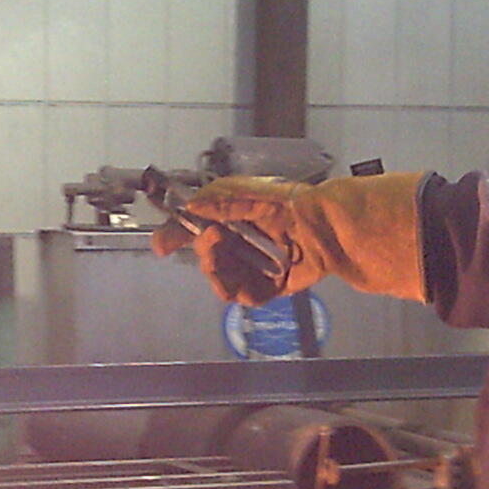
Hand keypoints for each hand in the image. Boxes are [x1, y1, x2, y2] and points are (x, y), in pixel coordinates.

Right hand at [150, 173, 426, 305]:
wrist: (326, 226)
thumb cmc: (288, 202)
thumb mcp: (247, 192)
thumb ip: (216, 201)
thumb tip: (188, 210)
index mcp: (233, 219)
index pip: (196, 231)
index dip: (177, 237)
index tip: (162, 245)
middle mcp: (242, 244)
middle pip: (208, 260)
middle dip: (204, 252)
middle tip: (212, 239)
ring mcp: (255, 268)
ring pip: (222, 281)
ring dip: (217, 271)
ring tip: (225, 255)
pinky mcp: (270, 287)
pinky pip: (245, 297)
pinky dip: (242, 290)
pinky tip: (246, 279)